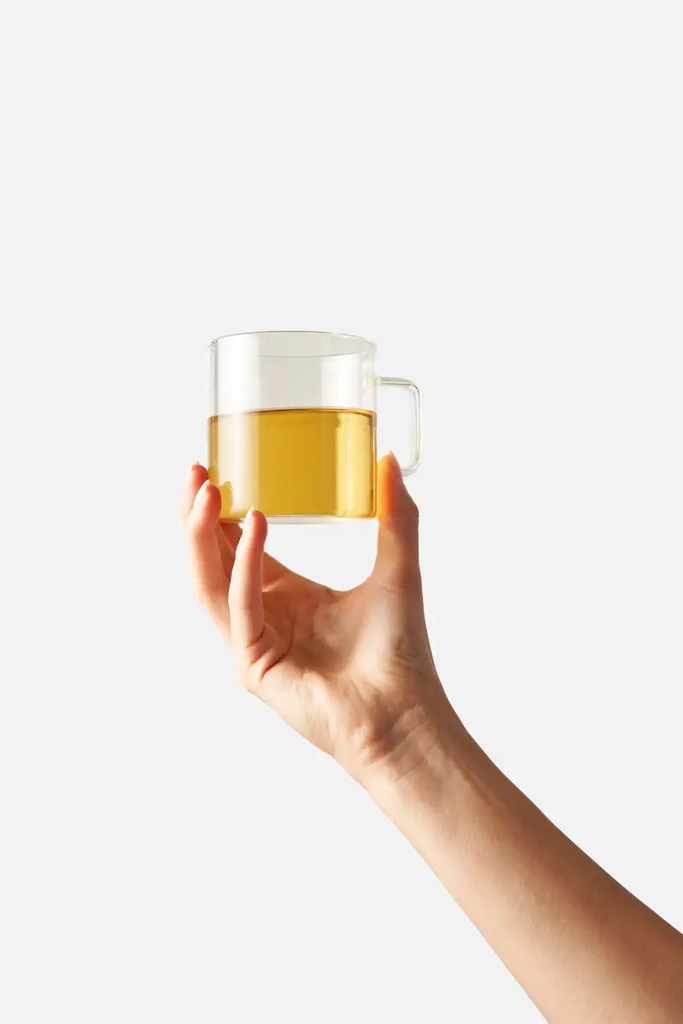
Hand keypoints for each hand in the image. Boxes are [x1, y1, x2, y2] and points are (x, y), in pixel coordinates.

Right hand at [180, 454, 457, 784]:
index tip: (212, 468)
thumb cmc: (401, 651)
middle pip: (212, 559)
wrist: (406, 712)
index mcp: (285, 596)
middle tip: (195, 470)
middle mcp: (262, 617)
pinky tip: (254, 528)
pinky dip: (244, 566)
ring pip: (209, 582)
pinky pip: (240, 607)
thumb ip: (394, 514)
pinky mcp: (253, 664)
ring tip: (206, 490)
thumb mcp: (396, 567)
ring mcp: (252, 643)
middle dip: (198, 515)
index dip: (221, 510)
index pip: (237, 547)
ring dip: (202, 535)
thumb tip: (388, 459)